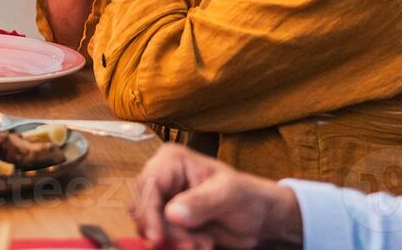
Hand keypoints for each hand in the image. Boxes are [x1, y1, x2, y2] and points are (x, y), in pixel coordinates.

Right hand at [130, 144, 302, 248]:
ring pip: (149, 225)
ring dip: (174, 241)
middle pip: (143, 207)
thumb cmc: (247, 198)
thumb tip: (172, 213)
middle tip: (195, 244)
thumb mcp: (228, 195)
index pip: (147, 185)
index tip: (157, 238)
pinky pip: (159, 236)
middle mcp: (161, 177)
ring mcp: (162, 199)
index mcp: (171, 160)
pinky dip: (177, 245)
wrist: (259, 219)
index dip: (148, 212)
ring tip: (204, 243)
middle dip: (166, 231)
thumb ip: (201, 202)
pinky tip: (202, 243)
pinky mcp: (166, 219)